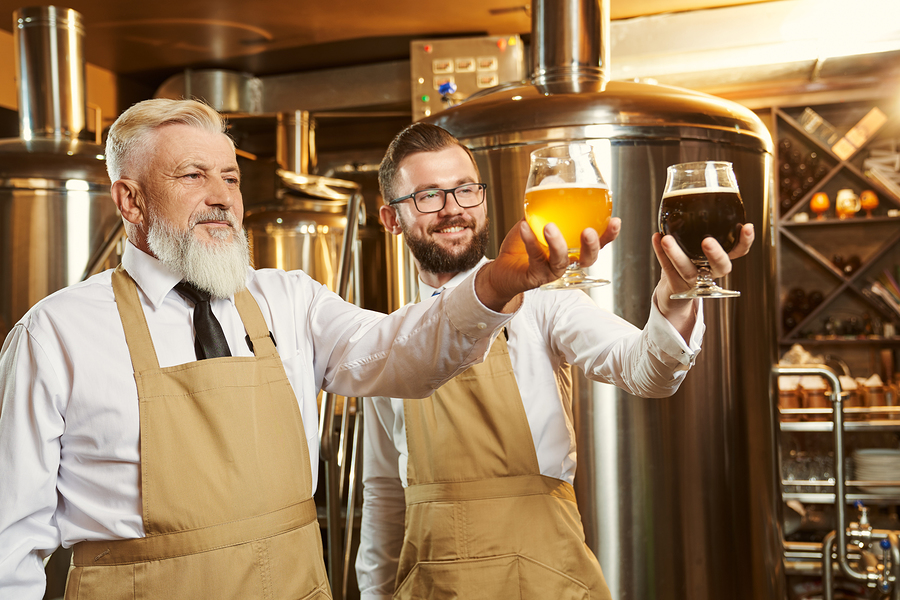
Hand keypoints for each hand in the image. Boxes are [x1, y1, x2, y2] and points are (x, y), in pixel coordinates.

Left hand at [475, 218, 621, 311]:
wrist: (502, 268)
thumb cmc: (523, 245)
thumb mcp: (536, 220)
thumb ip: (546, 205)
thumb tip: (553, 181)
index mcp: (573, 247)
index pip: (598, 242)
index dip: (609, 234)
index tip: (615, 221)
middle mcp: (567, 261)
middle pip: (588, 258)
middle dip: (592, 245)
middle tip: (588, 232)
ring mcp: (552, 270)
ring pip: (562, 261)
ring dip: (558, 244)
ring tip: (550, 227)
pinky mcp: (536, 276)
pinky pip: (536, 256)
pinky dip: (531, 241)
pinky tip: (525, 227)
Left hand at [653, 223, 754, 334]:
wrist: (673, 290)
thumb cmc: (689, 261)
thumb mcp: (698, 245)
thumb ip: (702, 225)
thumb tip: (698, 192)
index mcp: (719, 260)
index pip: (739, 251)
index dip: (745, 241)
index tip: (747, 226)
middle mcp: (710, 272)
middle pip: (721, 267)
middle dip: (716, 254)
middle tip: (707, 241)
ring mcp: (694, 281)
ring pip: (687, 270)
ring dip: (676, 254)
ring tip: (666, 239)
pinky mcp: (676, 286)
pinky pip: (668, 269)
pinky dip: (660, 253)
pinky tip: (656, 238)